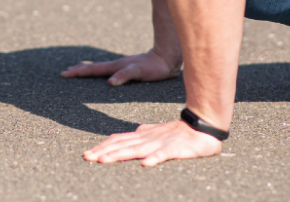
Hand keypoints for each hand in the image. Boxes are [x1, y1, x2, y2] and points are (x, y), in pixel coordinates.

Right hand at [60, 48, 180, 85]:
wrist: (166, 58)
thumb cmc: (153, 67)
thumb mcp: (138, 72)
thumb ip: (125, 76)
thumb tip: (110, 82)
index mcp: (115, 66)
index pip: (92, 70)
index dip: (78, 72)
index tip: (65, 73)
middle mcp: (116, 65)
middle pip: (93, 67)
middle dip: (79, 70)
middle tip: (65, 72)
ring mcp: (121, 66)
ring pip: (100, 68)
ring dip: (88, 70)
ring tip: (78, 71)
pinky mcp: (128, 69)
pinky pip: (109, 70)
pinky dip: (100, 72)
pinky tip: (103, 75)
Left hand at [83, 119, 220, 165]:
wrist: (202, 125)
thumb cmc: (178, 132)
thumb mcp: (155, 132)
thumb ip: (142, 134)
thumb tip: (129, 135)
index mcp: (142, 136)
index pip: (118, 140)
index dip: (102, 147)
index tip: (88, 154)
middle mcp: (147, 138)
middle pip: (121, 145)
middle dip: (103, 151)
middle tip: (87, 157)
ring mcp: (160, 143)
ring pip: (136, 149)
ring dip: (119, 154)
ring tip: (104, 160)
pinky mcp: (175, 148)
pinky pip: (163, 154)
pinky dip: (154, 158)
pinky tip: (144, 164)